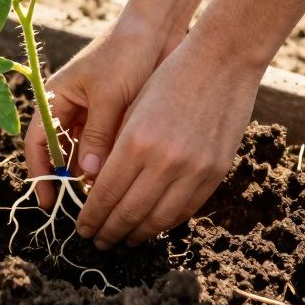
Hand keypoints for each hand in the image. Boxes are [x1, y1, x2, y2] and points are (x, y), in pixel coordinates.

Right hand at [23, 15, 181, 206]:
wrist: (158, 27)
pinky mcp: (117, 116)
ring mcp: (94, 112)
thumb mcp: (108, 96)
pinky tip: (121, 180)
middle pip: (62, 152)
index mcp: (56, 96)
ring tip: (103, 199)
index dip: (40, 172)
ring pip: (86, 154)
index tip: (48, 201)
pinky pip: (108, 147)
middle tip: (81, 209)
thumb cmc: (125, 53)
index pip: (38, 142)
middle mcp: (71, 107)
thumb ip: (97, 136)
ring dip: (93, 174)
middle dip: (69, 180)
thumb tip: (87, 175)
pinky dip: (112, 163)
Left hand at [74, 34, 265, 248]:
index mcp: (135, 142)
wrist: (222, 61)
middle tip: (98, 242)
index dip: (92, 217)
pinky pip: (186, 209)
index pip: (105, 194)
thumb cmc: (170, 77)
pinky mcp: (215, 173)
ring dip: (137, 235)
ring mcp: (193, 170)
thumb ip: (117, 150)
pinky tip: (153, 225)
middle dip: (109, 232)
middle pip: (128, 213)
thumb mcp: (133, 110)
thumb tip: (100, 188)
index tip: (82, 228)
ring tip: (123, 241)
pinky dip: (166, 222)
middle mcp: (163, 161)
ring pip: (158, 219)